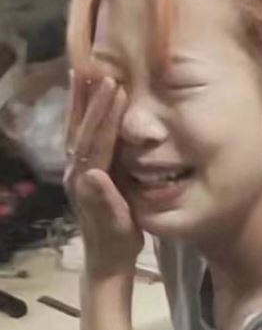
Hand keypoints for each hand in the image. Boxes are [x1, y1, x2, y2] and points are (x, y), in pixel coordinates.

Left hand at [64, 72, 143, 278]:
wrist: (105, 260)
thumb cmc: (118, 242)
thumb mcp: (117, 225)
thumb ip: (104, 200)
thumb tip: (92, 173)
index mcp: (88, 182)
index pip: (97, 141)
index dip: (105, 115)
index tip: (115, 87)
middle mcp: (76, 173)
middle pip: (81, 130)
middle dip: (90, 100)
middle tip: (98, 70)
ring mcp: (76, 172)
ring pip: (75, 131)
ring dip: (78, 103)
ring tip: (82, 76)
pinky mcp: (82, 173)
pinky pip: (79, 139)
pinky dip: (80, 117)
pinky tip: (84, 105)